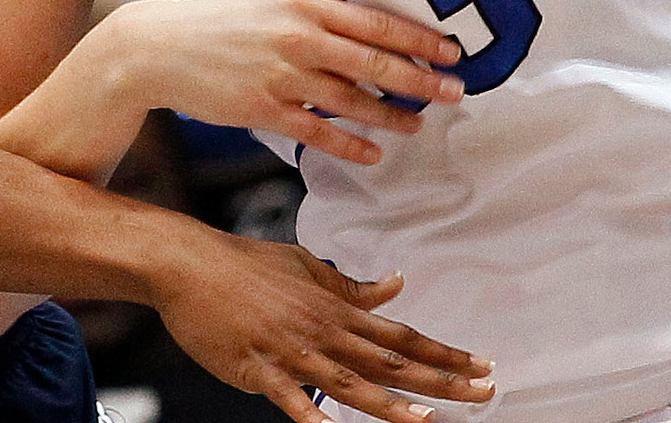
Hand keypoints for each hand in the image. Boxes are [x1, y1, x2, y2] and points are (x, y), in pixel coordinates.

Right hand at [112, 0, 462, 165]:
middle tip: (455, 93)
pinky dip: (352, 145)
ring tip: (418, 126)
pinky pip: (320, 133)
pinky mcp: (265, 110)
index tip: (452, 52)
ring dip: (392, 116)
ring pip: (354, 102)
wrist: (160, 46)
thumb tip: (364, 32)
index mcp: (302, 4)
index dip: (419, 39)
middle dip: (422, 81)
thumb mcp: (268, 1)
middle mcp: (298, 38)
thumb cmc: (218, 22)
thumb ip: (314, 13)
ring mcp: (282, 77)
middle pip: (376, 64)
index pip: (376, 23)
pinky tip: (374, 152)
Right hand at [152, 230, 493, 422]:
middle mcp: (322, 331)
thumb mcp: (303, 265)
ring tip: (431, 419)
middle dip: (441, 380)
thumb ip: (349, 285)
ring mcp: (291, 352)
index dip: (445, 352)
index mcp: (334, 307)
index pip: (401, 335)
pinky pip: (292, 401)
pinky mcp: (258, 369)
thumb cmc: (243, 264)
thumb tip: (394, 284)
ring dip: (394, 405)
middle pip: (390, 362)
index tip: (481, 365)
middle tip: (484, 392)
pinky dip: (314, 418)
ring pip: (351, 384)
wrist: (186, 264)